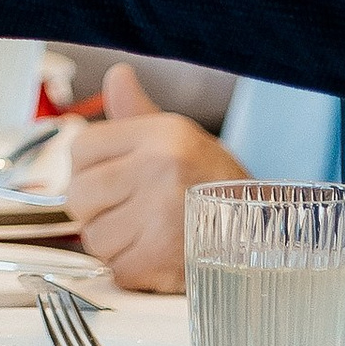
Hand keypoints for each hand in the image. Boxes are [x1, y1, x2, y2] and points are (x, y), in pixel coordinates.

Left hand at [64, 63, 242, 288]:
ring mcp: (162, 218)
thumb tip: (117, 76)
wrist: (265, 232)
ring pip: (93, 238)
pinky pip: (116, 269)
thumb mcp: (180, 137)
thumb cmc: (214, 183)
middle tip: (126, 208)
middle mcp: (161, 171)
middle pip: (79, 196)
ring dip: (113, 242)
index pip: (80, 149)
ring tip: (145, 232)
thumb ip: (137, 111)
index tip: (111, 178)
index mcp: (162, 136)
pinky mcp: (163, 262)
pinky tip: (155, 255)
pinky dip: (130, 269)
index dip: (88, 168)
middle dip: (96, 208)